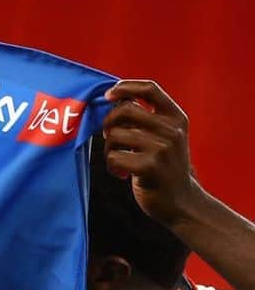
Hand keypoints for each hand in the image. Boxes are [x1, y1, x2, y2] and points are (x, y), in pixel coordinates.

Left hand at [102, 79, 203, 230]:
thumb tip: (114, 102)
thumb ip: (147, 121)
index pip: (150, 89)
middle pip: (125, 110)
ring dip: (109, 149)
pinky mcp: (150, 166)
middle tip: (109, 138)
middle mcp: (171, 129)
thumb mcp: (166, 138)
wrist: (181, 202)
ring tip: (118, 161)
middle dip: (108, 123)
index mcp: (176, 118)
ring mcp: (162, 147)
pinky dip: (111, 166)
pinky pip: (114, 156)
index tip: (108, 94)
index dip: (125, 87)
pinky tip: (120, 174)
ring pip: (116, 135)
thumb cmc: (164, 168)